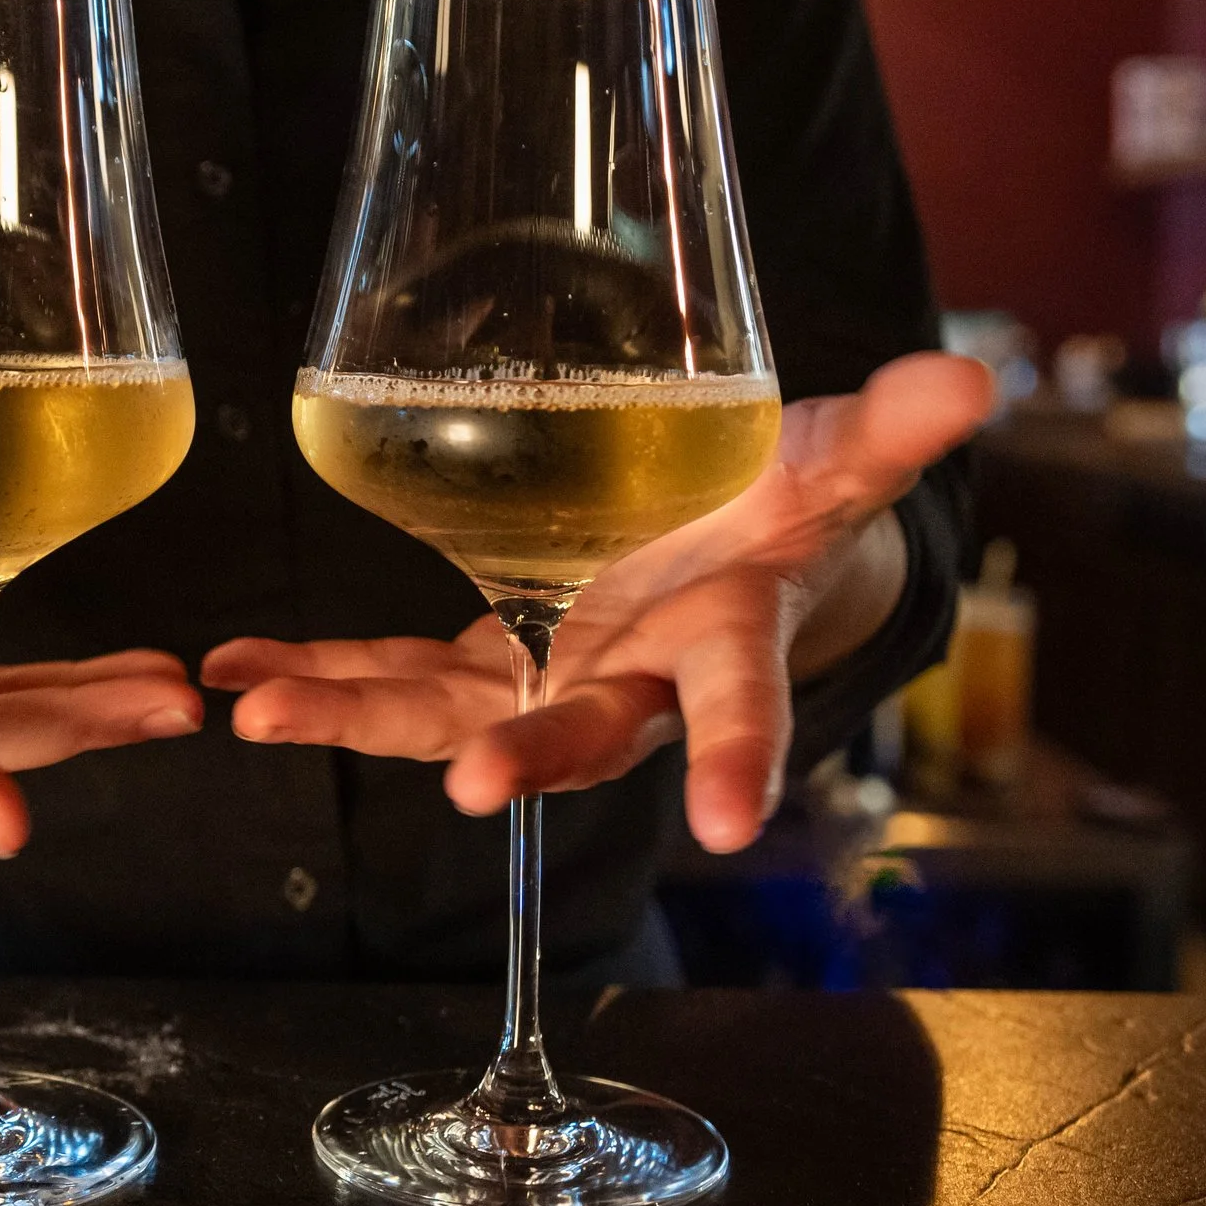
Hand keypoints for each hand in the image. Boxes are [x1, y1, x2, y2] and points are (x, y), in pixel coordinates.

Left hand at [203, 352, 992, 852]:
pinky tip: (228, 670)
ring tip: (264, 711)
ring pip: (447, 716)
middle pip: (578, 736)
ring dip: (358, 715)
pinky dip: (310, 667)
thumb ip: (890, 429)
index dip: (737, 762)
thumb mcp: (832, 463)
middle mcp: (626, 688)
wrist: (714, 552)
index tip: (726, 828)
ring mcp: (540, 682)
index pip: (742, 709)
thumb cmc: (776, 508)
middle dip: (524, 758)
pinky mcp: (472, 660)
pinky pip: (385, 672)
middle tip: (474, 787)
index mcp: (721, 647)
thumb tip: (976, 377)